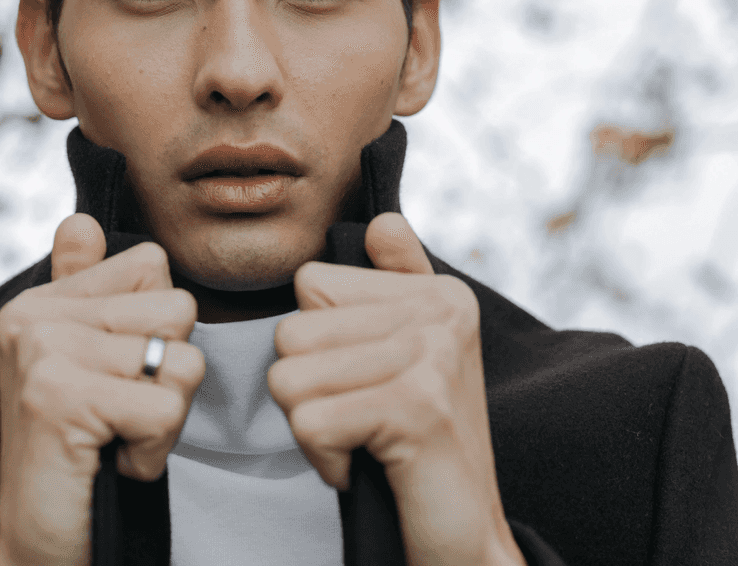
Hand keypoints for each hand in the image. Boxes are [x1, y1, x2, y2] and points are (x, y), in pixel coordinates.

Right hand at [0, 214, 205, 565]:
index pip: (153, 264)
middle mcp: (34, 314)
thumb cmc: (77, 453)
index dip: (159, 328)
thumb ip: (82, 286)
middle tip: (117, 414)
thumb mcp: (84, 362)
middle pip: (177, 309)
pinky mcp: (58, 397)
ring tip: (113, 437)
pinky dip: (153, 451)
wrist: (38, 548)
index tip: (117, 376)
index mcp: (44, 300)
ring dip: (163, 416)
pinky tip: (111, 463)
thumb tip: (80, 219)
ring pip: (180, 359)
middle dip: (167, 375)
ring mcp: (42, 352)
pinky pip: (166, 408)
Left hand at [267, 212, 525, 565]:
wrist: (467, 539)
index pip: (310, 283)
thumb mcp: (411, 354)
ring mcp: (432, 355)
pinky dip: (324, 459)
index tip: (363, 379)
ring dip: (311, 425)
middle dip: (307, 389)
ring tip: (363, 440)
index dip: (317, 342)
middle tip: (360, 419)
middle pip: (291, 330)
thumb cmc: (421, 445)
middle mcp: (441, 311)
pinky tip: (365, 467)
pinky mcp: (417, 407)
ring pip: (289, 376)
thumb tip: (382, 221)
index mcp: (437, 291)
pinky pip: (309, 421)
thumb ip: (395, 281)